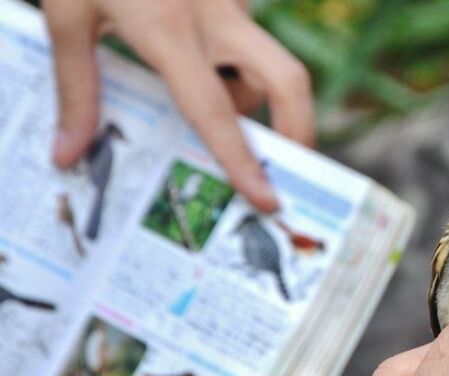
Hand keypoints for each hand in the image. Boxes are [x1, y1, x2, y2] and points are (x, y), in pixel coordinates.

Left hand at [43, 0, 315, 211]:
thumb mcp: (67, 14)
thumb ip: (75, 88)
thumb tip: (68, 155)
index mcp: (169, 28)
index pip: (215, 110)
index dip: (242, 161)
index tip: (266, 200)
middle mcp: (216, 16)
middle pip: (287, 81)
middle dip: (298, 129)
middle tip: (284, 166)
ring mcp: (231, 2)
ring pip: (263, 68)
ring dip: (245, 97)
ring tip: (200, 96)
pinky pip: (247, 45)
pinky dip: (232, 68)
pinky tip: (194, 55)